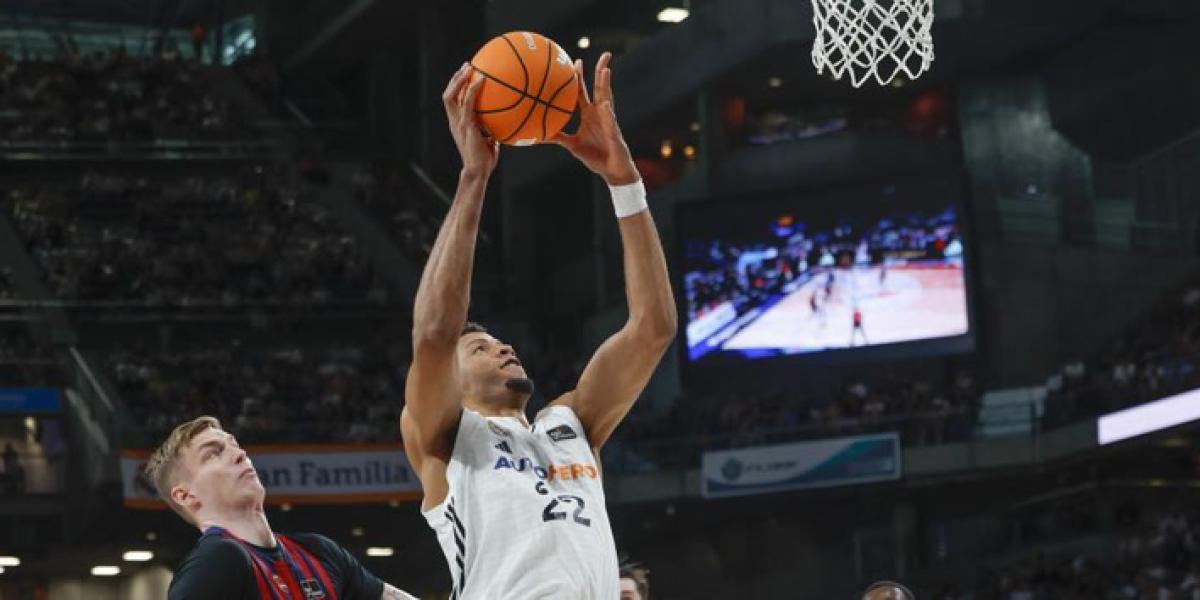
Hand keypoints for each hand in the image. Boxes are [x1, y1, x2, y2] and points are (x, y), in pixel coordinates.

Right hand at [443, 62, 498, 177]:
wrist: (477, 171)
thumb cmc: (485, 159)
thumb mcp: (489, 141)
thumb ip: (492, 130)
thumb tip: (506, 122)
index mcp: (458, 124)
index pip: (454, 102)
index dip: (457, 87)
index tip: (466, 75)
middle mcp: (455, 121)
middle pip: (449, 95)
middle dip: (456, 79)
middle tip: (467, 66)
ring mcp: (458, 122)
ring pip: (452, 95)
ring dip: (460, 79)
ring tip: (469, 67)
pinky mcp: (466, 124)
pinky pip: (468, 102)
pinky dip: (473, 89)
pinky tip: (482, 79)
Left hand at [550, 52, 639, 185]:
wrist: (613, 172)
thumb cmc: (595, 157)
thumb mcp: (572, 145)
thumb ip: (558, 137)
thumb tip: (539, 135)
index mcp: (590, 114)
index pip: (583, 92)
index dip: (579, 77)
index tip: (575, 61)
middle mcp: (601, 113)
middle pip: (600, 88)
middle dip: (600, 71)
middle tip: (602, 55)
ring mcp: (609, 121)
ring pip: (608, 99)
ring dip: (606, 85)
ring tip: (605, 70)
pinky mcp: (614, 132)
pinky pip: (610, 121)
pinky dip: (607, 113)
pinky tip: (605, 105)